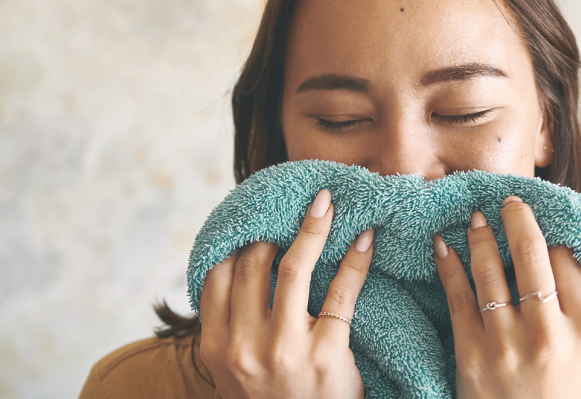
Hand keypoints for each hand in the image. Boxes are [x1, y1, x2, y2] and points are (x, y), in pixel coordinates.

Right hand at [199, 189, 373, 398]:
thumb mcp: (234, 376)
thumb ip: (231, 329)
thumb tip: (237, 267)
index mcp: (215, 348)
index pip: (217, 275)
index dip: (237, 240)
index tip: (256, 219)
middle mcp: (243, 345)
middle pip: (253, 264)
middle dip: (273, 228)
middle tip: (296, 206)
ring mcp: (284, 349)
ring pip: (292, 267)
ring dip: (312, 228)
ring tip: (328, 204)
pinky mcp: (326, 355)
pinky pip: (341, 293)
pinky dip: (355, 260)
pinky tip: (365, 239)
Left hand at [433, 196, 580, 397]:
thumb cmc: (562, 398)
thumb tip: (565, 256)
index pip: (568, 264)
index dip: (553, 238)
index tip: (541, 224)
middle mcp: (548, 333)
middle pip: (532, 256)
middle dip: (518, 219)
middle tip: (509, 200)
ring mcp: (507, 343)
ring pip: (490, 270)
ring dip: (480, 236)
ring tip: (475, 217)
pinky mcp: (472, 354)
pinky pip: (459, 298)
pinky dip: (449, 265)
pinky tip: (443, 245)